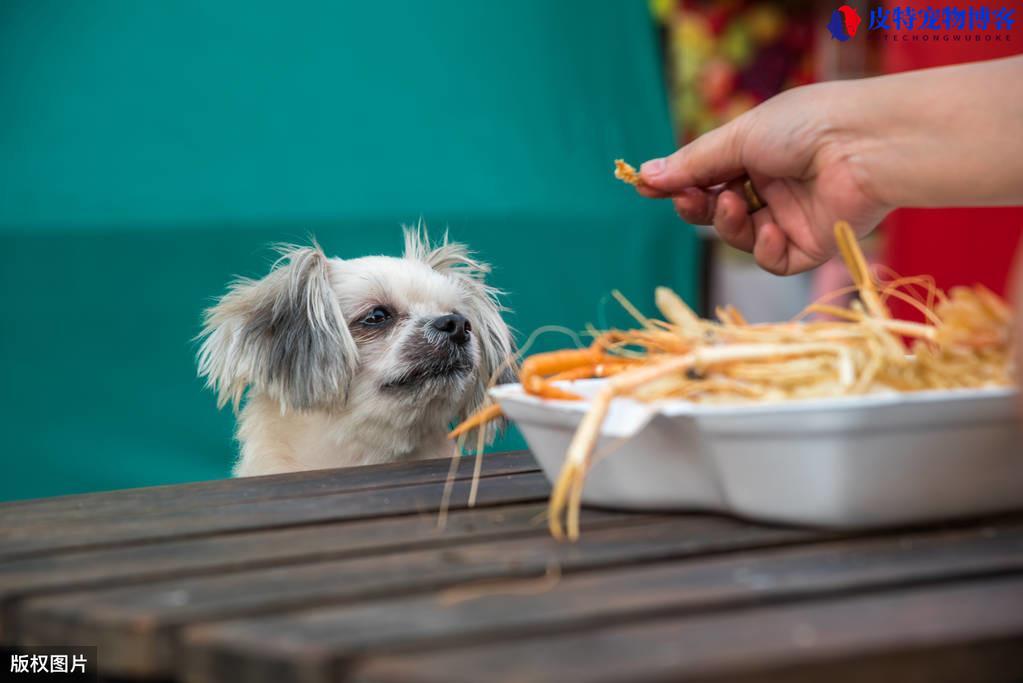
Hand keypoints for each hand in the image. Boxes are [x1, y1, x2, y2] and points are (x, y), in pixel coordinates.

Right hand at [637, 82, 890, 275]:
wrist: (863, 145)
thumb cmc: (805, 126)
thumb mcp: (737, 138)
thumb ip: (691, 164)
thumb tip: (643, 175)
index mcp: (758, 153)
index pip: (707, 176)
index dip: (679, 185)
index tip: (645, 188)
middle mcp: (774, 186)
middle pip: (718, 211)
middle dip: (698, 207)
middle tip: (688, 200)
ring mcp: (793, 217)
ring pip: (742, 238)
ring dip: (729, 226)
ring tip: (736, 205)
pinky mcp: (812, 246)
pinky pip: (774, 261)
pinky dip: (766, 250)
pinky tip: (772, 229)